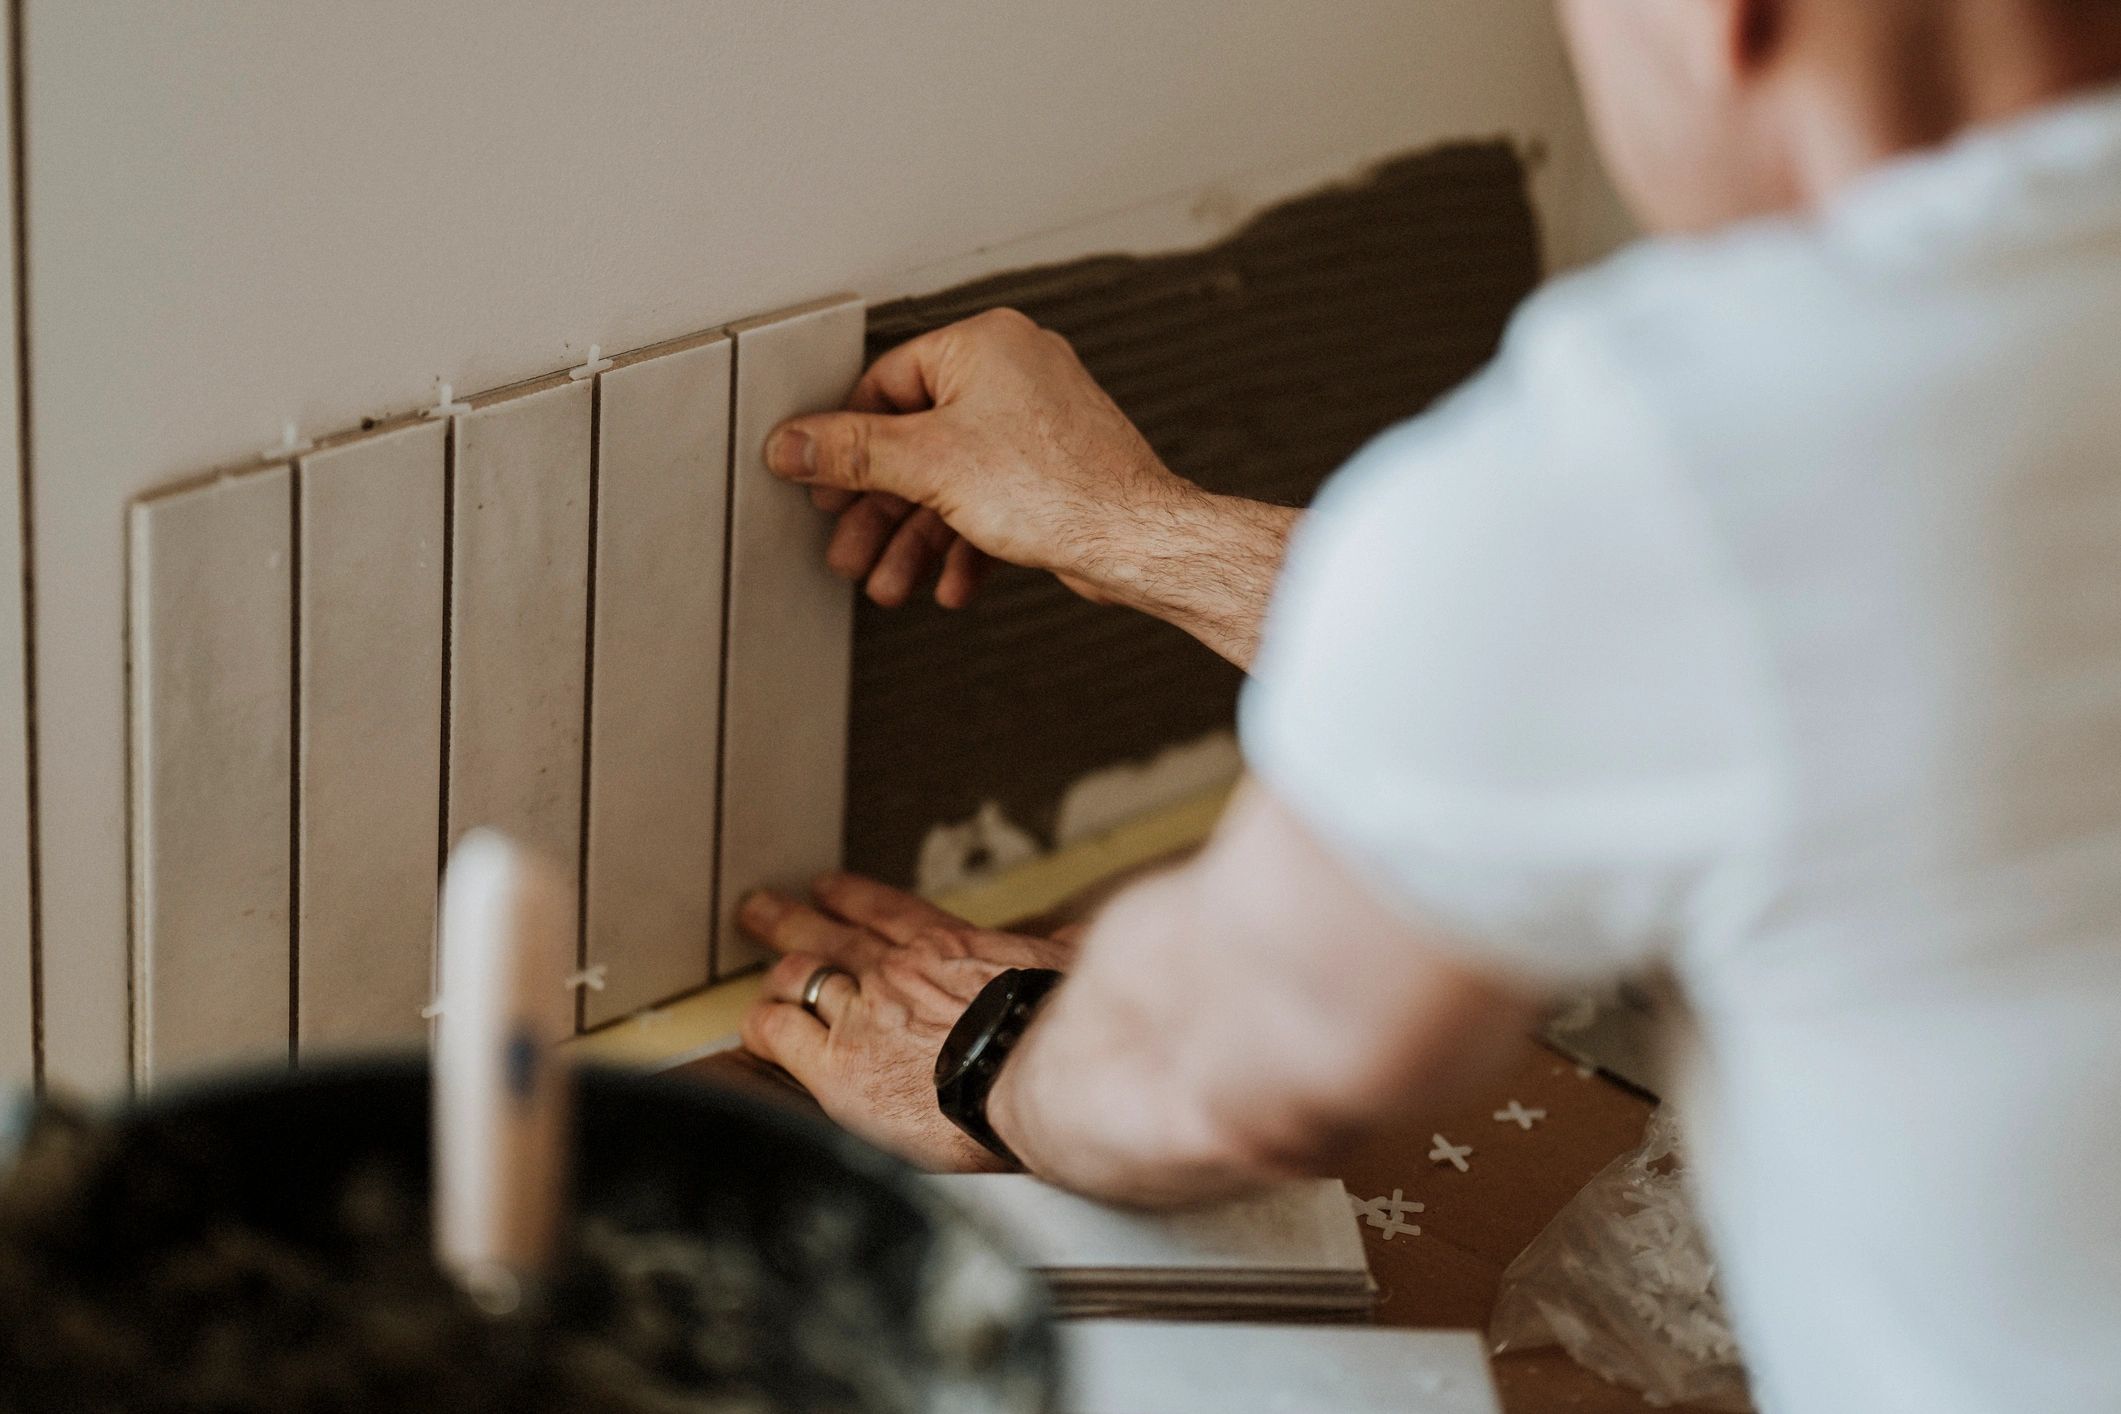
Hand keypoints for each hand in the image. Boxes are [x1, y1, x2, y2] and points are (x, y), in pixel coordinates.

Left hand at [736, 872, 1078, 1171]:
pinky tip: (758, 1031)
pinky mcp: (838, 1066)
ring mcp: (862, 1014)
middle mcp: (897, 972)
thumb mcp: (1073, 968)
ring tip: (759, 977)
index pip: (888, 912)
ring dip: (775, 976)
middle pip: (829, 935)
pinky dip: (762, 1027)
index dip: (851, 898)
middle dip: (789, 920)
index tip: (827, 889)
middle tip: (760, 909)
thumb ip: (1064, 950)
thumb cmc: (1063, 1030)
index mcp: (951, 948)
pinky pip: (778, 1033)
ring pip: (797, 977)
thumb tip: (1079, 941)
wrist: (1038, 1075)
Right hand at [764, 308, 1196, 610]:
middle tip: (849, 549)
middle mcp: (1013, 373)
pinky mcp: (1052, 470)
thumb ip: (850, 454)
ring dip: (916, 539)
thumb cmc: (1060, 488)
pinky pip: (989, 500)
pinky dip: (964, 542)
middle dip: (881, 510)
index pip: (884, 384)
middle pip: (915, 442)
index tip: (821, 484)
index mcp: (983, 345)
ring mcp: (1036, 423)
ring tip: (891, 583)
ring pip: (951, 480)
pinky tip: (952, 583)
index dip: (845, 442)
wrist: (1138, 540)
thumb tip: (790, 443)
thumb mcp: (927, 465)